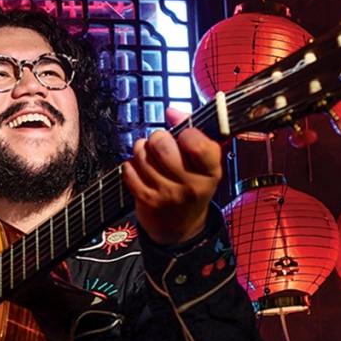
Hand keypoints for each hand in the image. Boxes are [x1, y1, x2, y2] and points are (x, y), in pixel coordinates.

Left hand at [123, 107, 221, 244]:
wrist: (180, 228)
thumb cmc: (191, 186)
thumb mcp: (203, 163)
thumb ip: (193, 131)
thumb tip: (171, 112)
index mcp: (211, 172)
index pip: (197, 143)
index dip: (186, 133)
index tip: (184, 137)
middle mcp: (191, 185)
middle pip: (162, 144)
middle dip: (157, 138)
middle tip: (160, 144)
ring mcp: (167, 194)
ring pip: (143, 154)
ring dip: (142, 150)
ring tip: (150, 157)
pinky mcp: (147, 200)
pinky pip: (129, 169)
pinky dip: (132, 165)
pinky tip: (141, 170)